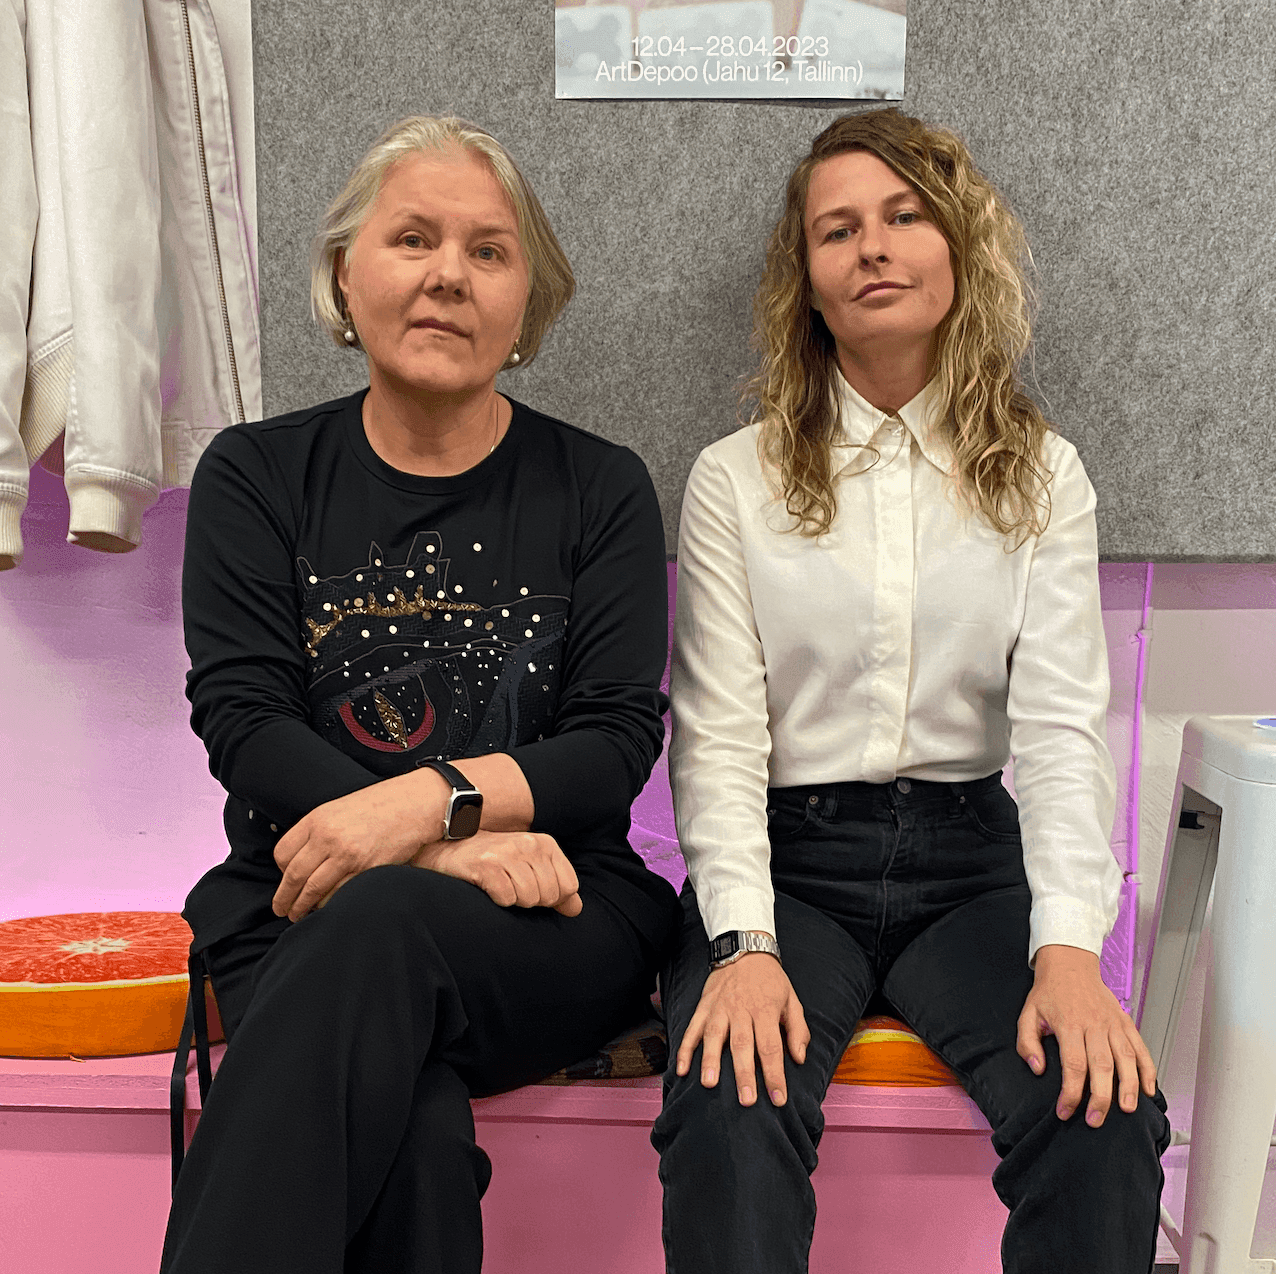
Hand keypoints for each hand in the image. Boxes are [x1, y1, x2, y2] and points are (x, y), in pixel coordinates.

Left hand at [271, 770, 446, 920]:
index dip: (280, 873)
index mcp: (318, 818)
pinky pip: (337, 893)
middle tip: (282, 909)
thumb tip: (302, 859)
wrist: (416, 804)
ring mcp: (347, 854)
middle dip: (284, 898)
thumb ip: (319, 830)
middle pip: (293, 875)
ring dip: (302, 906)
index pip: (283, 853)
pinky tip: (326, 907)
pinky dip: (328, 904)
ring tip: (299, 914)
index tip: (284, 881)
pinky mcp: (366, 868)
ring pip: (313, 889)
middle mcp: (328, 836)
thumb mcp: (341, 808)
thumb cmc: (383, 804)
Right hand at [412, 830, 582, 916]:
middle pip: (549, 896)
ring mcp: (508, 854)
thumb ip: (557, 887)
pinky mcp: (487, 867)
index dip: (552, 897)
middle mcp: (529, 845)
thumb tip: (575, 909)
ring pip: (529, 899)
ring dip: (513, 900)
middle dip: (532, 900)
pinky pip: (506, 899)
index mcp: (545, 844)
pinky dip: (498, 900)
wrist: (448, 849)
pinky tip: (488, 887)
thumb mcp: (529, 868)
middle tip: (511, 885)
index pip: (569, 887)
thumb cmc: (493, 861)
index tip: (532, 887)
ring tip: (500, 885)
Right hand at [675, 948, 808, 1106]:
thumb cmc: (771, 980)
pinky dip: (685, 1049)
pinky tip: (682, 1069)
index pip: (771, 1047)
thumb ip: (798, 1030)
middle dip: (744, 1074)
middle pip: (742, 1045)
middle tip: (746, 1101)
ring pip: (714, 1036)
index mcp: (765, 1010)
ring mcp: (719, 1008)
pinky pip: (693, 1028)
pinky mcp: (704, 1006)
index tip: (778, 1099)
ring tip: (710, 1084)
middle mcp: (741, 1010)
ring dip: (710, 1060)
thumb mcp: (791, 1000)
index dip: (775, 1074)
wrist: (745, 948)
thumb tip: (799, 1059)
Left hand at [1017, 943, 1156, 1127]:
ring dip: (1129, 1087)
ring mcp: (1113, 1024)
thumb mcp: (1028, 1014)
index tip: (1064, 1111)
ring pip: (1126, 1059)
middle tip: (1095, 1120)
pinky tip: (1148, 1090)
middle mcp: (1094, 1025)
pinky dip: (1148, 1070)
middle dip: (1100, 1098)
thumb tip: (1038, 1069)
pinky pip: (1140, 1048)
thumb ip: (1027, 1043)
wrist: (1069, 964)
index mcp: (1069, 1024)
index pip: (1073, 1065)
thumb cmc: (1049, 993)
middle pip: (1102, 1066)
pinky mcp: (1126, 1022)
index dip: (1070, 1093)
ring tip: (1127, 1110)